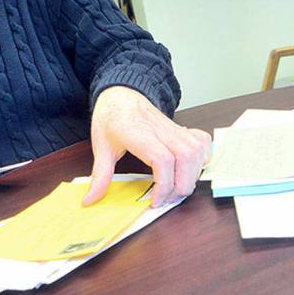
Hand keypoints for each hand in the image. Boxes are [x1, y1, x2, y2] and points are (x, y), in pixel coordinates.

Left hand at [83, 86, 211, 207]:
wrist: (121, 93)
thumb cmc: (111, 118)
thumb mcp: (100, 146)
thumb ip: (100, 175)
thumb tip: (90, 200)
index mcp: (137, 133)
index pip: (162, 159)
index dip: (163, 184)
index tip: (155, 201)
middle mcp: (160, 129)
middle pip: (185, 158)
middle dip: (181, 185)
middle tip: (166, 199)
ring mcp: (173, 127)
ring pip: (196, 151)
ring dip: (193, 175)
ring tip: (177, 188)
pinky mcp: (182, 128)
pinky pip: (202, 142)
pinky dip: (202, 158)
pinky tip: (190, 169)